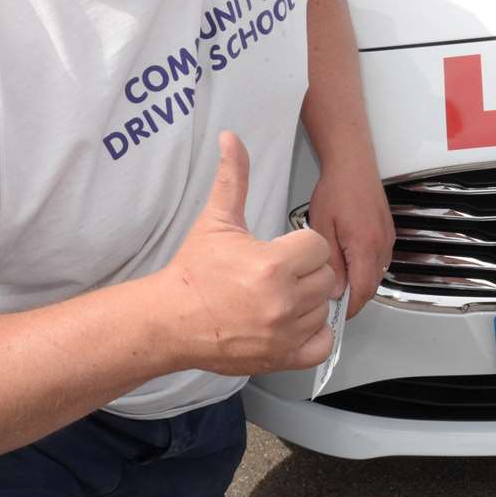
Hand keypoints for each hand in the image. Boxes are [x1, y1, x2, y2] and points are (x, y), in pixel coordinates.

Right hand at [150, 132, 335, 375]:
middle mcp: (282, 301)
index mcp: (272, 265)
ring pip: (323, 309)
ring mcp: (284, 333)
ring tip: (279, 297)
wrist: (171, 320)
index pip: (318, 246)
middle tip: (279, 273)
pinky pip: (322, 345)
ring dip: (308, 302)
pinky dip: (314, 335)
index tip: (282, 250)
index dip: (301, 245)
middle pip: (325, 277)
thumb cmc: (194, 272)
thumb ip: (233, 178)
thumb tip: (232, 138)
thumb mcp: (216, 221)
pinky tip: (293, 322)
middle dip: (305, 271)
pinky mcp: (281, 357)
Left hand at [307, 159, 394, 319]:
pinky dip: (364, 267)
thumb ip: (331, 262)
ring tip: (337, 280)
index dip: (349, 308)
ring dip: (359, 282)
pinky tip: (348, 261)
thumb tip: (334, 289)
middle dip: (353, 297)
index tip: (335, 313)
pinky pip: (378, 260)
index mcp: (365, 246)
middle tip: (331, 300)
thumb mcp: (322, 228)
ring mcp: (387, 239)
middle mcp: (381, 245)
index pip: (362, 292)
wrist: (353, 164)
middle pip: (371, 286)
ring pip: (375, 274)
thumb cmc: (337, 189)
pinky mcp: (387, 233)